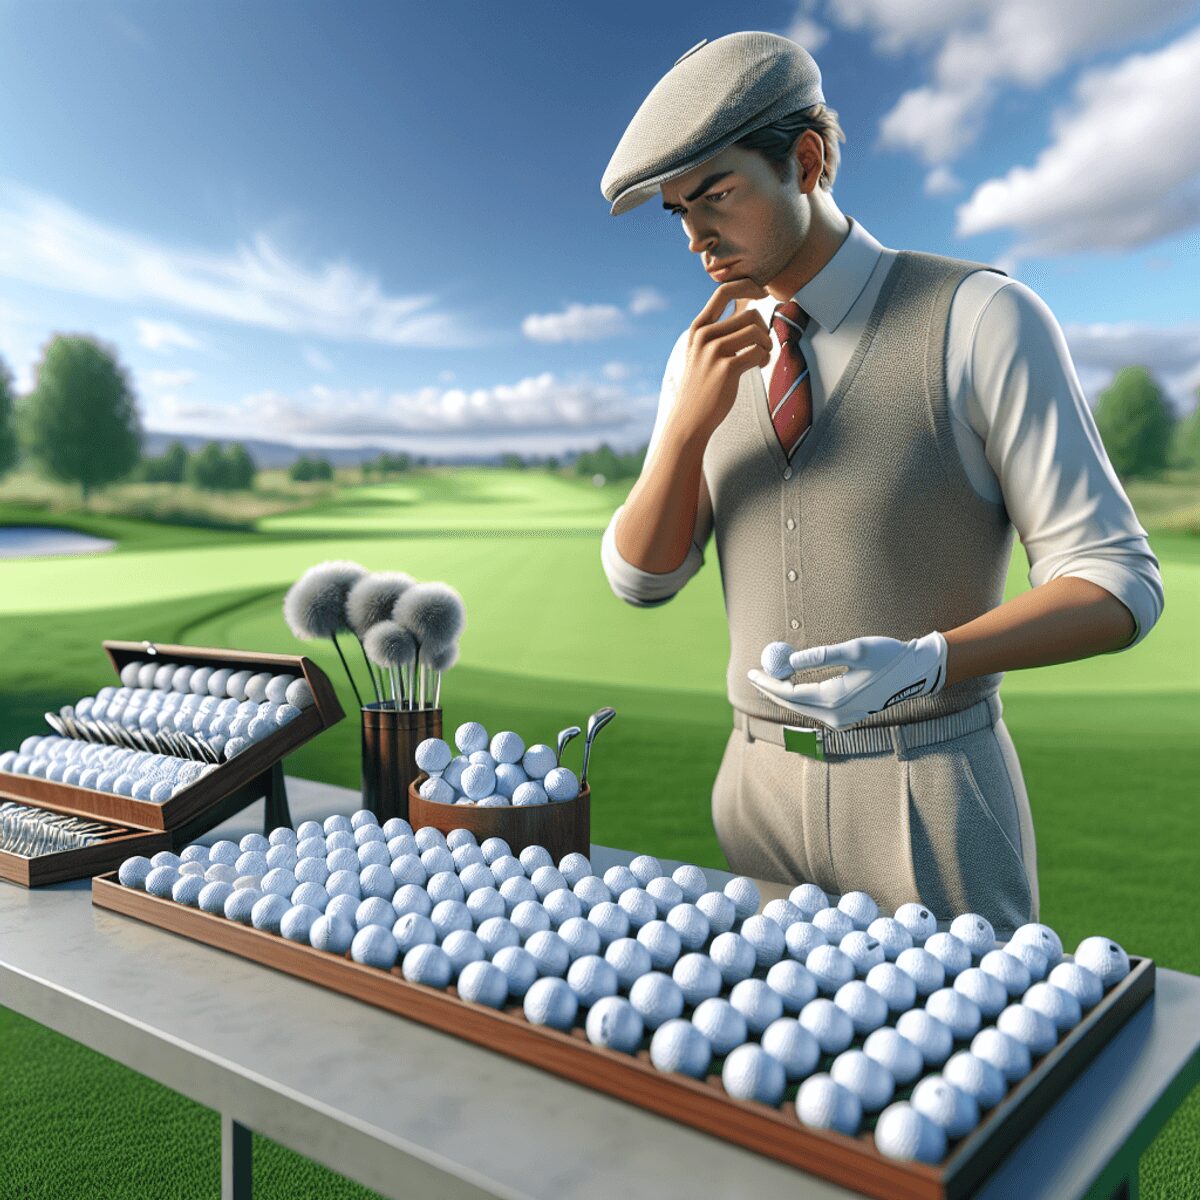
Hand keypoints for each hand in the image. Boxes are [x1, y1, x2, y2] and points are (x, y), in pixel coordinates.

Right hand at [673, 279, 770, 442]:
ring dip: (767, 345)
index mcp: (699, 328)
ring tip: (762, 356)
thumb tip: (750, 308)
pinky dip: (765, 358)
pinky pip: (758, 352)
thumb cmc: (703, 384)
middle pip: (750, 314)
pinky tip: (759, 366)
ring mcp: (714, 352)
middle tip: (762, 345)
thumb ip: (719, 331)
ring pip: (757, 332)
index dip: (747, 287)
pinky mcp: (726, 368)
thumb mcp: (702, 352)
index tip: (761, 293)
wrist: (690, 418)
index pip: (723, 292)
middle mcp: (704, 336)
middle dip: (764, 329)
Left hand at [747, 632, 948, 730]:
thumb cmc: (888, 656)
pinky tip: (790, 685)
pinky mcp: (845, 719)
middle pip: (792, 705)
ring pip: (802, 708)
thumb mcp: (855, 650)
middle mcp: (836, 716)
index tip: (752, 671)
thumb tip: (790, 661)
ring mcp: (841, 721)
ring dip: (783, 694)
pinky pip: (814, 709)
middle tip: (753, 674)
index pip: (790, 694)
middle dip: (770, 690)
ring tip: (766, 676)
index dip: (768, 683)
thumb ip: (822, 655)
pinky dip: (799, 698)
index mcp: (836, 699)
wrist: (915, 673)